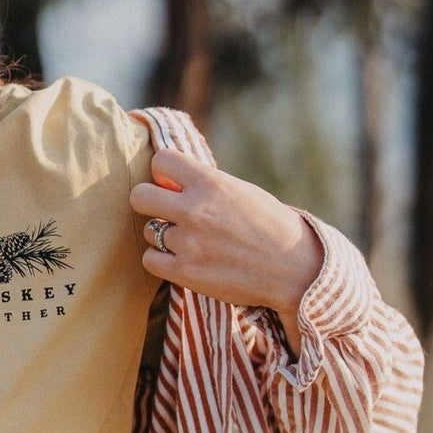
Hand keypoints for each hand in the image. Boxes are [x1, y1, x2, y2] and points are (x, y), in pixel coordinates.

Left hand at [130, 149, 324, 354]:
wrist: (293, 268)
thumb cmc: (269, 226)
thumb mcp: (239, 191)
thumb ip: (203, 185)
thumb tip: (166, 180)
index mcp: (211, 183)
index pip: (162, 160)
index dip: (164, 172)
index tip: (172, 183)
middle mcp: (195, 210)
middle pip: (140, 196)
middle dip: (149, 201)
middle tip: (165, 211)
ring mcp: (188, 243)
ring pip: (148, 231)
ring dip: (162, 235)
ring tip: (190, 240)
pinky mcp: (185, 272)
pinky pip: (150, 260)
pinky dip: (162, 260)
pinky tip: (182, 259)